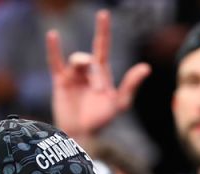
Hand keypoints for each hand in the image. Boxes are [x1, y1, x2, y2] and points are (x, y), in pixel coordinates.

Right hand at [47, 9, 150, 139]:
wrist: (82, 134)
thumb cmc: (102, 120)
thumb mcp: (119, 103)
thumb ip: (131, 85)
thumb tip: (146, 67)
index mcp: (101, 72)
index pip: (102, 46)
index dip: (103, 30)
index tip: (103, 13)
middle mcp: (87, 70)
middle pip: (90, 59)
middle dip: (94, 73)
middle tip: (98, 92)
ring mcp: (73, 75)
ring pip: (77, 61)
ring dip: (83, 72)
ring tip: (90, 91)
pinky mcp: (60, 81)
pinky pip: (55, 61)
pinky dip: (54, 49)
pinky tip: (53, 35)